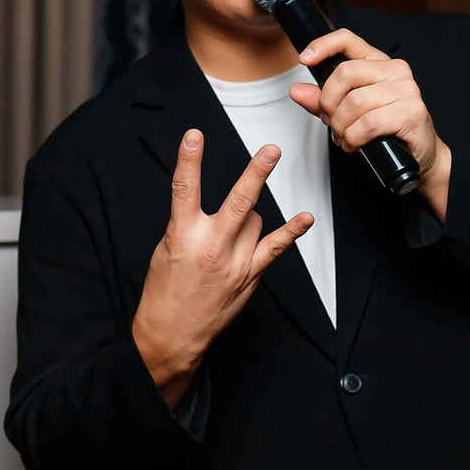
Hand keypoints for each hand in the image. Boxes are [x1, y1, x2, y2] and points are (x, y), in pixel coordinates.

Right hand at [132, 129, 313, 406]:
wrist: (171, 335)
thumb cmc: (164, 291)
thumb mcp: (165, 249)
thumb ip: (187, 224)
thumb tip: (210, 207)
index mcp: (182, 236)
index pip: (184, 188)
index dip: (189, 159)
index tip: (194, 135)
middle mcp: (211, 246)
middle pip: (240, 201)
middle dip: (257, 173)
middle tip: (271, 150)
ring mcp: (234, 263)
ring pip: (255, 219)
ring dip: (246, 216)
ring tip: (228, 233)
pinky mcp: (248, 277)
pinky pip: (274, 248)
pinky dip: (291, 232)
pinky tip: (305, 218)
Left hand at [290, 29, 452, 220]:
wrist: (420, 153)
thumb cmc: (386, 128)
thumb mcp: (349, 111)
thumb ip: (323, 100)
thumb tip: (296, 91)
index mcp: (379, 63)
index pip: (349, 39)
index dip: (324, 45)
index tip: (304, 59)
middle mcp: (395, 70)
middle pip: (345, 73)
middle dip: (328, 103)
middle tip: (330, 122)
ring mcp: (406, 90)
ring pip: (354, 102)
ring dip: (341, 126)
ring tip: (344, 137)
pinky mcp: (410, 113)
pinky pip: (367, 123)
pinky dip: (353, 137)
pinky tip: (355, 144)